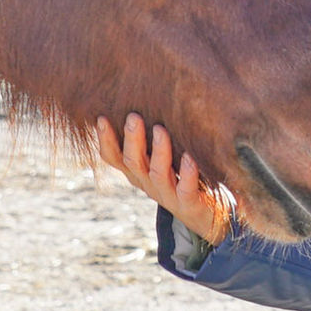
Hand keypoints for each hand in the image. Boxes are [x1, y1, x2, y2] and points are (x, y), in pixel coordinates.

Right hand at [94, 113, 232, 243]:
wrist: (209, 213)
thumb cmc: (184, 174)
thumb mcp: (163, 155)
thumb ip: (154, 135)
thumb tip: (148, 97)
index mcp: (138, 171)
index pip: (113, 157)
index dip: (105, 140)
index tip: (101, 118)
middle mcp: (148, 183)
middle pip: (132, 162)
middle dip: (132, 139)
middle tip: (133, 116)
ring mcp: (167, 195)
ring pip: (157, 173)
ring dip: (158, 151)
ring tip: (160, 130)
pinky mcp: (188, 203)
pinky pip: (185, 188)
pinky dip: (187, 172)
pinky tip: (190, 157)